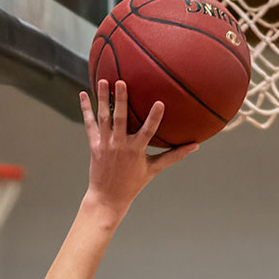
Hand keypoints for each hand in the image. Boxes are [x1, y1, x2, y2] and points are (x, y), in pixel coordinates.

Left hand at [80, 80, 196, 212]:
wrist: (107, 197)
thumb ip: (173, 155)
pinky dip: (86, 109)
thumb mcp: (154, 169)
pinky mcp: (94, 144)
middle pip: (120, 119)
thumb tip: (195, 146)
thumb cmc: (133, 183)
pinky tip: (83, 94)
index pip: (147, 131)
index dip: (154, 118)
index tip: (160, 103)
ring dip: (102, 99)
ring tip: (103, 81)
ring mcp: (105, 144)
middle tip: (121, 82)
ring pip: (103, 118)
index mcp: (136, 150)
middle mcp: (119, 145)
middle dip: (120, 100)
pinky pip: (89, 124)